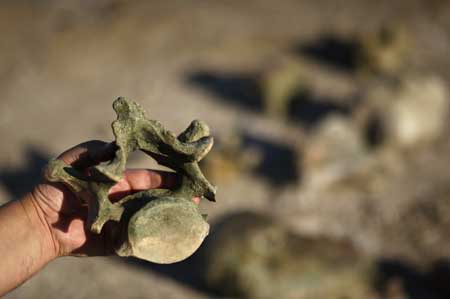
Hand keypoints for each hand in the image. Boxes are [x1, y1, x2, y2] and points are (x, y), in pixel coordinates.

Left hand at [29, 140, 183, 256]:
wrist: (44, 219)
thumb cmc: (59, 185)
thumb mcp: (77, 158)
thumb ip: (98, 149)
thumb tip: (121, 143)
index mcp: (117, 183)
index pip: (147, 179)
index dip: (165, 178)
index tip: (183, 175)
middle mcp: (123, 201)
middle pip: (154, 199)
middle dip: (175, 197)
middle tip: (196, 196)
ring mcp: (121, 221)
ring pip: (151, 218)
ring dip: (170, 216)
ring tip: (191, 214)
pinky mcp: (117, 240)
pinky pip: (139, 239)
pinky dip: (155, 237)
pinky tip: (173, 233)